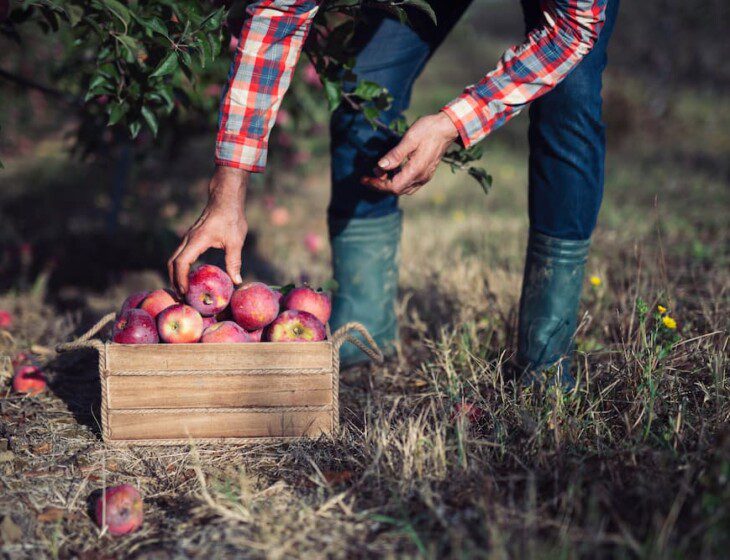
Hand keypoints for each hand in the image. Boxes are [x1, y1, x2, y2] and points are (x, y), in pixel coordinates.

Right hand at [168, 166, 248, 293]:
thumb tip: (236, 281)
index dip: (181, 279)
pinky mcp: (192, 238)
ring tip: (183, 290)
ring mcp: (188, 238)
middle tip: (182, 296)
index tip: (185, 292)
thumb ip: (234, 261)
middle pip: (172, 262)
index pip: (181, 262)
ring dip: (175, 274)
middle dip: (174, 280)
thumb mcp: (235, 241)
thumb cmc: (231, 218)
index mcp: (196, 240)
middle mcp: (188, 239)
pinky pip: (180, 254)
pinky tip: (188, 276)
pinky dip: (180, 267)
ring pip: (174, 258)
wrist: (225, 199)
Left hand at [361, 112, 458, 195]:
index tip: (366, 178)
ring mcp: (425, 176)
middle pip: (397, 190)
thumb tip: (380, 167)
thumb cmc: (428, 130)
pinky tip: (392, 171)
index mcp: (416, 170)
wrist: (447, 128)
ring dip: (389, 184)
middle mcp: (421, 177)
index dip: (378, 184)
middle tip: (368, 177)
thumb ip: (395, 155)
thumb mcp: (409, 139)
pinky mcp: (426, 173)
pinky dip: (398, 180)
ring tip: (378, 173)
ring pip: (403, 188)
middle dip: (381, 185)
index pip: (393, 186)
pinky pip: (410, 184)